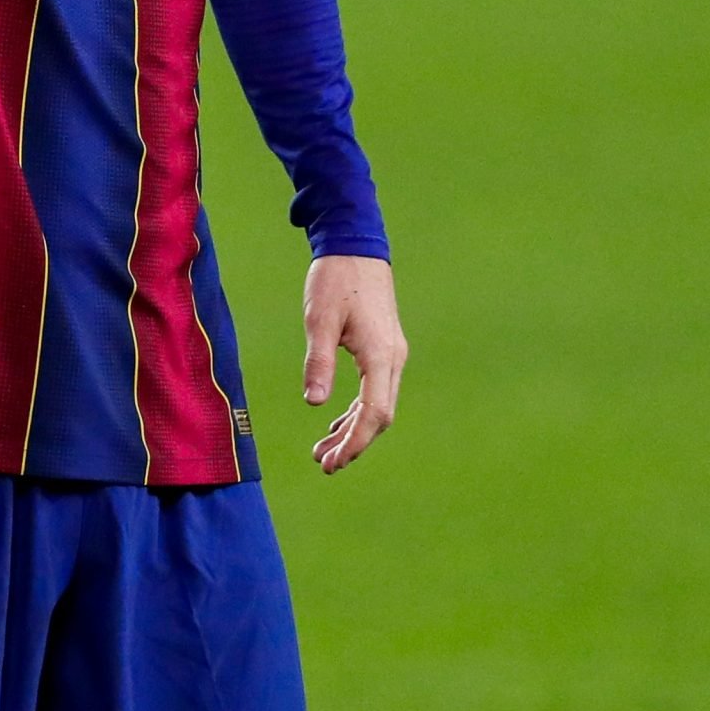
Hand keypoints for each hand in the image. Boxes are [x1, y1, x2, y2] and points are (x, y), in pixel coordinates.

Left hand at [302, 255, 407, 473]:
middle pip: (379, 416)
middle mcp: (393, 359)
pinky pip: (374, 390)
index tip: (333, 462)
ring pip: (377, 405)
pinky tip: (335, 422)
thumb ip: (319, 363)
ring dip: (352, 429)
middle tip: (325, 465)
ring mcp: (391, 354)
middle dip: (354, 443)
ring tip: (323, 450)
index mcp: (381, 356)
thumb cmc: (335, 279)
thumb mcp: (319, 321)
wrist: (355, 246)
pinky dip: (355, 410)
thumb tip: (316, 404)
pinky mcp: (383, 348)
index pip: (374, 413)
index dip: (356, 442)